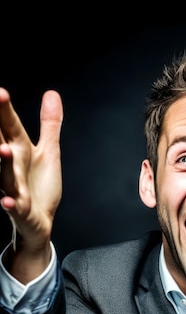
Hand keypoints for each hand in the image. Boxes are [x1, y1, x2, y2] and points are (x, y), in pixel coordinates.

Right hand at [0, 88, 62, 280]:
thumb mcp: (48, 152)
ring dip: (4, 163)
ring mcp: (14, 188)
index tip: (1, 91)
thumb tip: (52, 94)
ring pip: (6, 174)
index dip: (5, 109)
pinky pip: (14, 206)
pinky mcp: (21, 209)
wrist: (38, 222)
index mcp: (20, 150)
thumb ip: (49, 124)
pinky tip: (7, 200)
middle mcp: (13, 167)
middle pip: (3, 145)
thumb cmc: (39, 186)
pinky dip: (10, 203)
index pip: (10, 126)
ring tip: (3, 149)